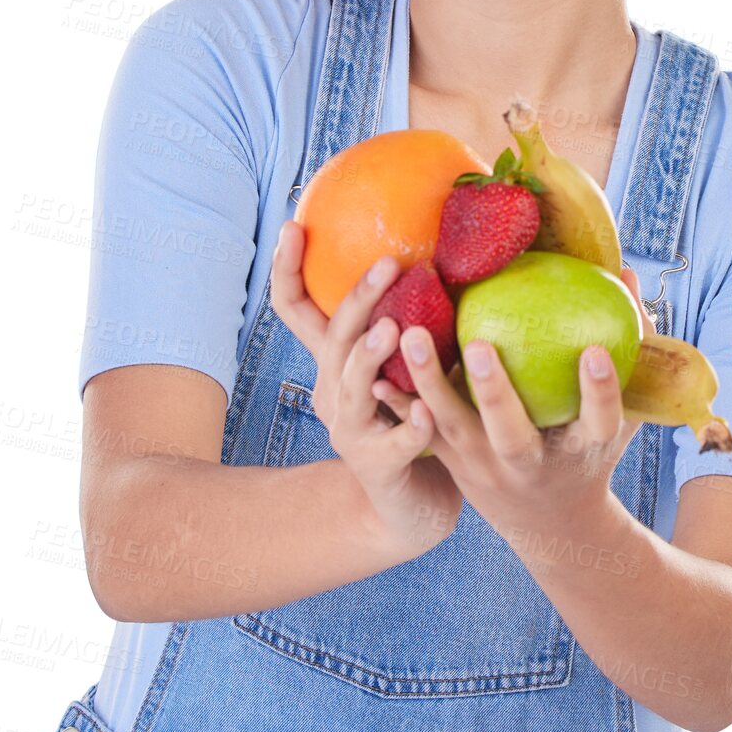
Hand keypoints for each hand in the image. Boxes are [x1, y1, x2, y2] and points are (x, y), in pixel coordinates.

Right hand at [270, 219, 461, 557]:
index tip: (293, 222)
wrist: (410, 509)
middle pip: (333, 339)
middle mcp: (335, 393)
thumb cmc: (417, 421)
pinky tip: (426, 416)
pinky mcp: (379, 469)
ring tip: (393, 329)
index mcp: (338, 363)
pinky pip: (393, 447)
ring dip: (370, 357)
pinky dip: (409, 429)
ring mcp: (352, 432)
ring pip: (353, 390)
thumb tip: (444, 247)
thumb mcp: (407, 366)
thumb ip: (415, 318)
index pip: (299, 309)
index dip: (288, 268)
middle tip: (387, 263)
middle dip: (356, 300)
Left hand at [394, 261, 647, 541]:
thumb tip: (629, 278)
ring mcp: (487, 469)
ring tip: (410, 335)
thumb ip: (630, 349)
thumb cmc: (588, 449)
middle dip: (495, 392)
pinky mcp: (454, 465)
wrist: (550, 525)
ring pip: (454, 430)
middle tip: (479, 343)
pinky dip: (398, 403)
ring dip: (430, 384)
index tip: (593, 352)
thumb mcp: (620, 414)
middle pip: (513, 433)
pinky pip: (421, 432)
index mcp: (584, 450)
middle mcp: (532, 464)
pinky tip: (373, 370)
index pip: (600, 421)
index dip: (599, 391)